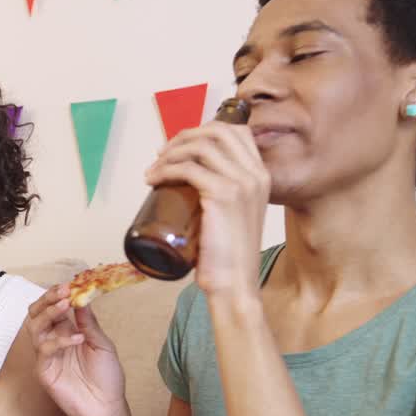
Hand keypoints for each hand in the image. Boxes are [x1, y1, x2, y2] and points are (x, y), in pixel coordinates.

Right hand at [25, 285, 127, 415]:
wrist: (107, 406)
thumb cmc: (107, 377)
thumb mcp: (102, 344)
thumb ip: (88, 323)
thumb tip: (80, 297)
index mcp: (66, 332)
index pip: (53, 307)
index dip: (57, 295)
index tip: (70, 285)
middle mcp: (53, 341)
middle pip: (37, 314)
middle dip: (47, 300)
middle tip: (63, 292)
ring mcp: (47, 356)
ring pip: (35, 328)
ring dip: (49, 313)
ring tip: (66, 305)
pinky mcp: (44, 371)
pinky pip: (44, 351)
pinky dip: (59, 341)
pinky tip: (77, 338)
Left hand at [145, 121, 269, 300]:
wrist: (235, 284)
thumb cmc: (228, 256)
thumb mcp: (234, 216)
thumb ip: (224, 196)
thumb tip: (191, 184)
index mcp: (261, 175)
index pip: (236, 132)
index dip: (204, 131)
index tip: (181, 147)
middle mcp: (255, 174)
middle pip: (217, 131)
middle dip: (184, 136)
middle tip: (162, 153)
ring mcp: (242, 182)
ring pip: (200, 146)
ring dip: (170, 152)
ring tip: (153, 169)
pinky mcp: (223, 195)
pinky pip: (188, 168)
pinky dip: (165, 169)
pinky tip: (153, 179)